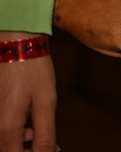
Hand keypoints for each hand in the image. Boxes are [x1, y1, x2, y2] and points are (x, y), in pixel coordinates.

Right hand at [0, 34, 55, 151]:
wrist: (15, 44)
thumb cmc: (32, 69)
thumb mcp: (46, 101)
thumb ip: (45, 132)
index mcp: (6, 128)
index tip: (50, 148)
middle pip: (9, 151)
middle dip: (29, 150)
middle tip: (49, 143)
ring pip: (5, 142)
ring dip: (23, 143)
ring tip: (38, 129)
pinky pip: (3, 130)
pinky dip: (16, 132)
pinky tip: (29, 123)